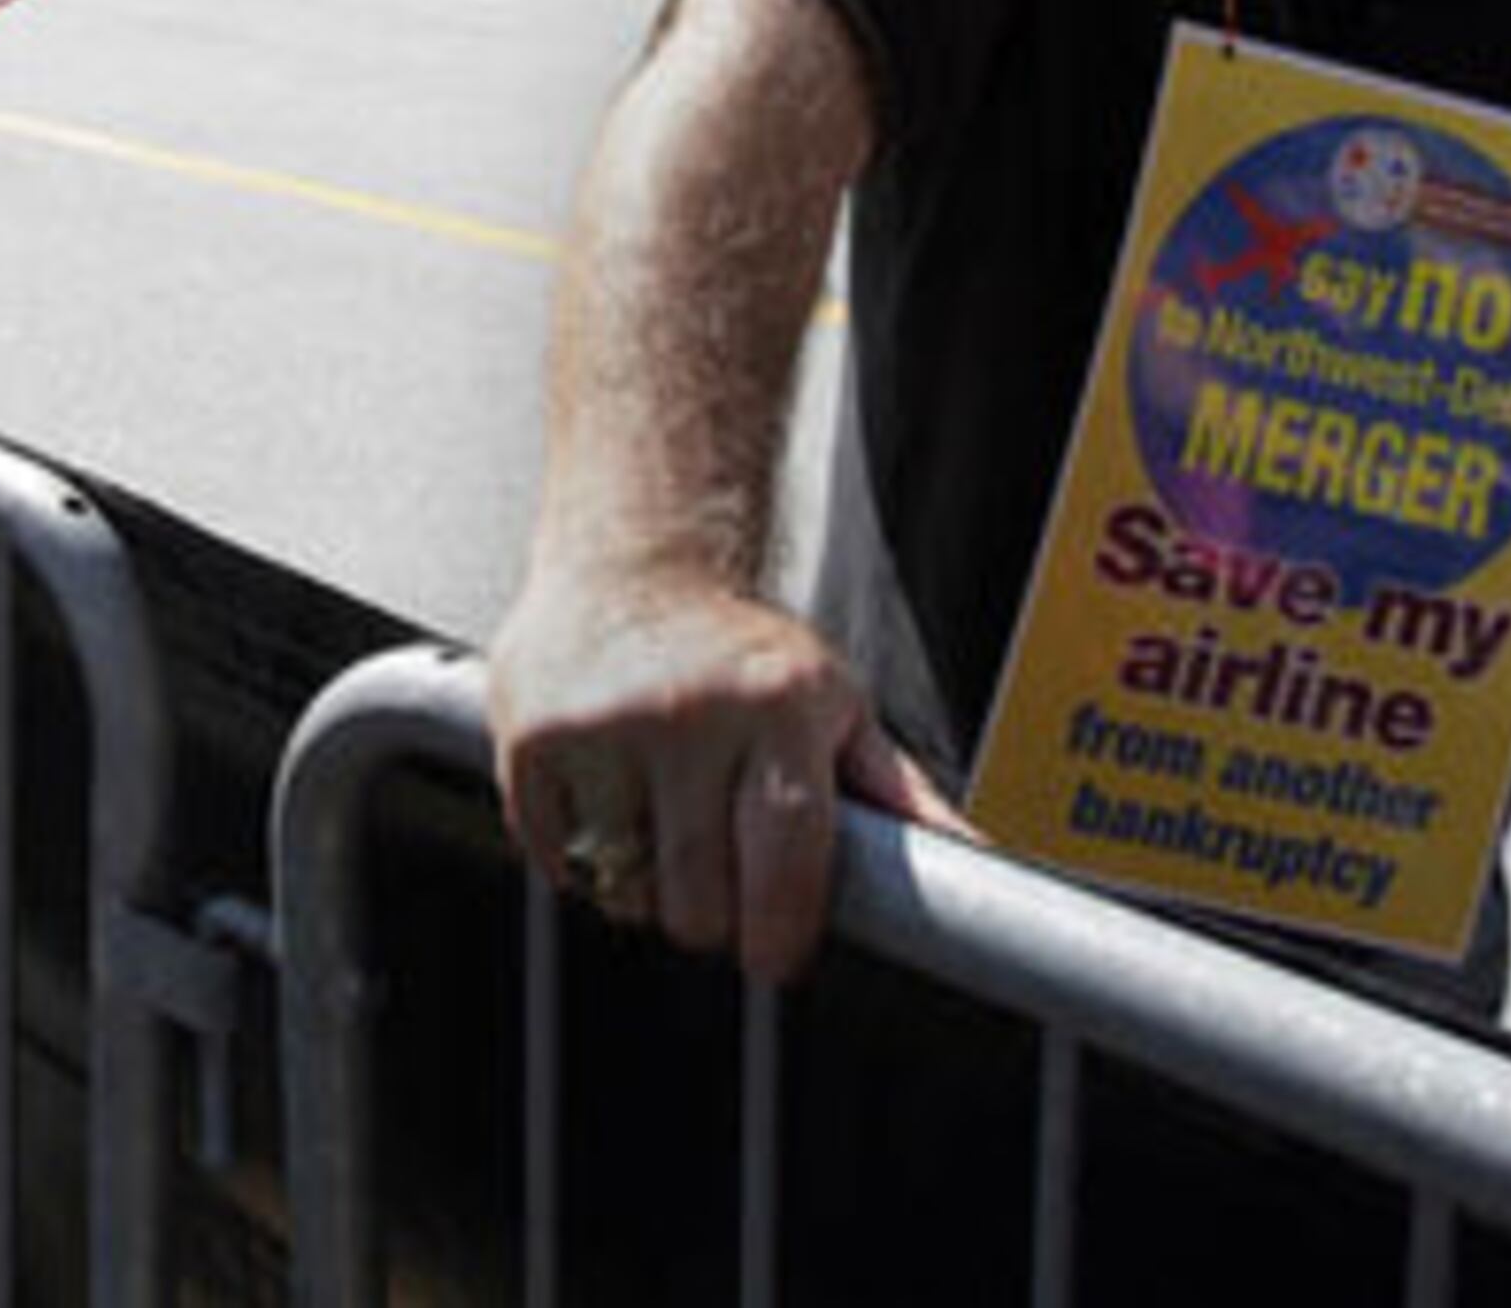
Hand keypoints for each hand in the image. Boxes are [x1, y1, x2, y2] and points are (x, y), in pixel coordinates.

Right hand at [484, 561, 965, 983]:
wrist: (633, 556)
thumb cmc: (741, 650)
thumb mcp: (835, 706)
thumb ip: (899, 797)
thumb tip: (979, 865)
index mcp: (778, 706)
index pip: (785, 863)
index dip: (782, 934)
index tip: (778, 953)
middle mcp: (689, 711)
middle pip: (699, 902)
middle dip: (712, 915)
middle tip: (717, 871)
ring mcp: (603, 724)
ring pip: (625, 891)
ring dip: (643, 886)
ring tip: (661, 818)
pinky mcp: (531, 738)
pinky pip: (556, 862)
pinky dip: (579, 857)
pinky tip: (606, 797)